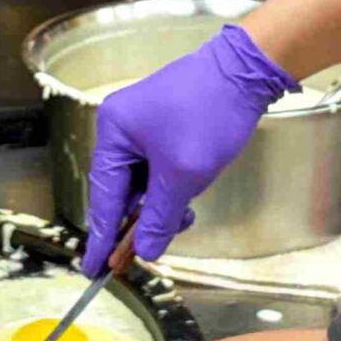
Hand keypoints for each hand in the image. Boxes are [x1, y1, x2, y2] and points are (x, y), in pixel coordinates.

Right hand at [80, 24, 297, 275]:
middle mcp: (121, 126)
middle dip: (141, 218)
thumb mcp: (183, 175)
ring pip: (143, 181)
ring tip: (185, 213)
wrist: (247, 69)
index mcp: (113, 132)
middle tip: (151, 247)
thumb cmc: (210, 114)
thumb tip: (145, 250)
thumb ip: (159, 216)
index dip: (101, 237)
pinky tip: (189, 194)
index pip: (102, 195)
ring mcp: (143, 123)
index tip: (93, 270)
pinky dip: (171, 186)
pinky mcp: (164, 124)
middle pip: (121, 189)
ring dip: (162, 203)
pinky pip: (157, 167)